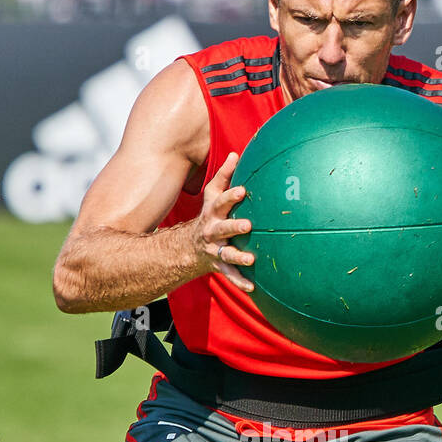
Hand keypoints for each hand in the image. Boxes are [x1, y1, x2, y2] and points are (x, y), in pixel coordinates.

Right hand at [194, 152, 254, 291]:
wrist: (189, 247)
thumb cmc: (209, 216)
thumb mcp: (211, 195)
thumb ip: (224, 176)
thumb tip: (235, 154)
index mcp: (213, 213)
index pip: (221, 202)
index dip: (231, 196)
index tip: (244, 190)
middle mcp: (213, 231)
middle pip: (223, 228)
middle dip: (234, 227)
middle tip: (248, 226)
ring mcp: (215, 250)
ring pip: (227, 253)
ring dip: (238, 257)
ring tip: (250, 259)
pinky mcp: (220, 265)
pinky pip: (230, 275)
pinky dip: (240, 282)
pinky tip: (252, 288)